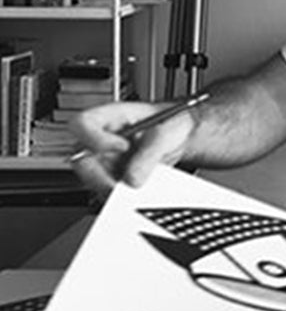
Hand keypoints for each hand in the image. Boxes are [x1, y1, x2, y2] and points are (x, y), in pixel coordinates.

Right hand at [69, 101, 195, 195]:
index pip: (82, 124)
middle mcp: (101, 138)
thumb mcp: (166, 132)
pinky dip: (119, 194)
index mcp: (110, 116)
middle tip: (124, 183)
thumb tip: (132, 179)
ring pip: (91, 179)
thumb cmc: (170, 123)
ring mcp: (104, 158)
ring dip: (110, 187)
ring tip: (136, 187)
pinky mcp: (111, 175)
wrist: (180, 135)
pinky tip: (137, 190)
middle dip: (99, 176)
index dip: (96, 138)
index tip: (122, 146)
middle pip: (80, 158)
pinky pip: (106, 189)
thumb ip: (150, 154)